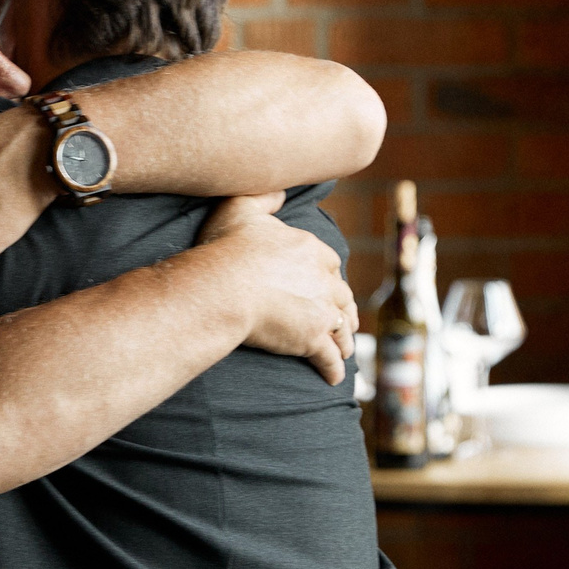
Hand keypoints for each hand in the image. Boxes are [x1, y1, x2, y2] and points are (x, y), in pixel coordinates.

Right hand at [200, 195, 357, 385]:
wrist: (223, 287)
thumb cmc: (225, 249)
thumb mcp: (240, 208)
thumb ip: (264, 197)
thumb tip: (280, 190)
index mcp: (310, 249)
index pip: (330, 263)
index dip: (329, 276)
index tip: (327, 284)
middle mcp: (323, 279)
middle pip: (343, 296)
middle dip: (345, 310)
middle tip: (345, 321)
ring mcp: (321, 310)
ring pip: (342, 328)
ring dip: (345, 340)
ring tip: (345, 351)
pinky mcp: (312, 338)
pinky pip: (329, 357)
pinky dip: (334, 369)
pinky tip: (333, 379)